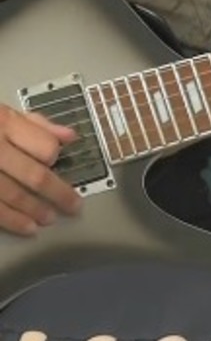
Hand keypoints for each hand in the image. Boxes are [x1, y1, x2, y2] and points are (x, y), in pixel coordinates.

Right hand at [0, 105, 81, 235]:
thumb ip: (35, 124)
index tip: (56, 161)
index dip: (53, 156)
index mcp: (3, 123)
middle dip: (58, 194)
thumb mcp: (1, 112)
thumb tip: (69, 136)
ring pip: (11, 195)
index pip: (44, 146)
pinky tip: (25, 228)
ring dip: (34, 210)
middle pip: (34, 175)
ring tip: (49, 219)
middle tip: (74, 206)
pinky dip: (10, 220)